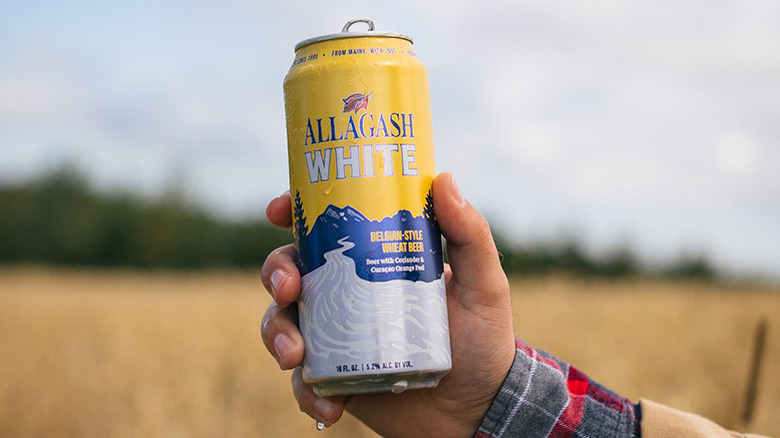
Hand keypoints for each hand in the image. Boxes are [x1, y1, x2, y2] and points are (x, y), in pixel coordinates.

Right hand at [260, 172, 515, 437]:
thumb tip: (444, 179)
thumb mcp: (484, 284)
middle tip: (288, 289)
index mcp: (373, 263)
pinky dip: (307, 393)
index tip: (280, 210)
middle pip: (291, 270)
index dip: (295, 214)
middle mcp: (347, 295)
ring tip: (295, 356)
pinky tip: (329, 406)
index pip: (326, 229)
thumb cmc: (482, 341)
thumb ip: (470, 235)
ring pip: (282, 323)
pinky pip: (302, 383)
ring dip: (277, 335)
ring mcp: (336, 337)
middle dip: (277, 273)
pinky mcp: (334, 379)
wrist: (477, 410)